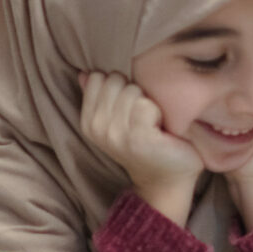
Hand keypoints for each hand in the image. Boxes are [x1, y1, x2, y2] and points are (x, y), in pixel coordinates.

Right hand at [78, 71, 203, 225]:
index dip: (119, 84)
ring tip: (151, 122)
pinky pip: (146, 105)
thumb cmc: (146, 143)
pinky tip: (159, 128)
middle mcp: (97, 128)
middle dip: (133, 90)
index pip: (98, 77)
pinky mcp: (137, 138)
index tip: (128, 105)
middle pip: (115, 80)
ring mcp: (115, 134)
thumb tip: (85, 74)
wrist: (167, 177)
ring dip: (148, 101)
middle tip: (143, 115)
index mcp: (88, 121)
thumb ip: (99, 96)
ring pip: (132, 90)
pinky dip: (157, 112)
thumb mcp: (117, 120)